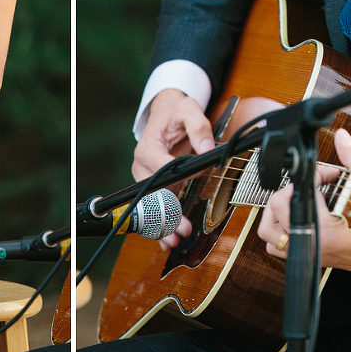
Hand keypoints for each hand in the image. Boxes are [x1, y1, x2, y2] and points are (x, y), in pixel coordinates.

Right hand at [132, 89, 212, 251]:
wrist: (167, 114)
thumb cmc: (176, 112)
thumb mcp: (189, 110)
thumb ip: (199, 127)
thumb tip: (207, 148)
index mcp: (148, 147)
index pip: (159, 167)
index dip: (176, 177)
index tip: (194, 180)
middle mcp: (143, 165)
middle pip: (152, 193)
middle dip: (166, 212)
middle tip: (182, 228)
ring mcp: (147, 177)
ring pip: (151, 205)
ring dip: (162, 224)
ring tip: (174, 241)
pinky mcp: (155, 185)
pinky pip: (156, 207)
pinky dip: (161, 223)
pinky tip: (167, 239)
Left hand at [256, 128, 350, 275]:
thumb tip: (342, 137)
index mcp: (326, 232)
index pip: (298, 194)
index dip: (312, 176)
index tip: (328, 174)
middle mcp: (312, 245)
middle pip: (277, 208)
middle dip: (293, 189)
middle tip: (313, 184)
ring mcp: (308, 254)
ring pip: (269, 231)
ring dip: (277, 211)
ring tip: (297, 198)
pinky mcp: (307, 257)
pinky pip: (276, 246)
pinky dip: (279, 230)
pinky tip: (296, 216)